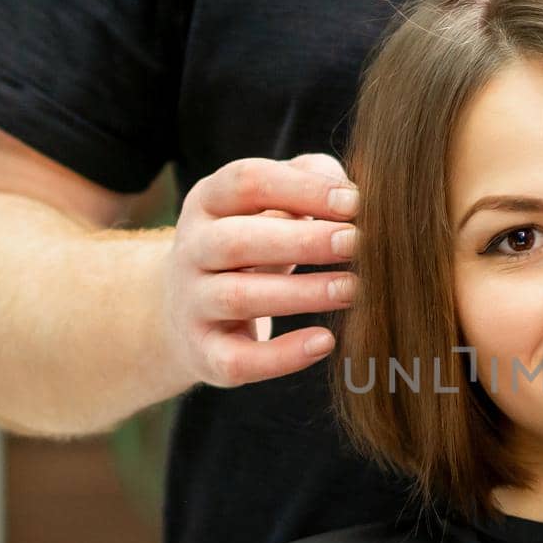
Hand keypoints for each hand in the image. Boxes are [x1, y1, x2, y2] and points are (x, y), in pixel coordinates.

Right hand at [162, 153, 359, 387]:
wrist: (185, 312)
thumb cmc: (251, 245)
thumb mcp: (270, 205)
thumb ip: (310, 182)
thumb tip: (352, 193)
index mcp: (208, 202)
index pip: (247, 182)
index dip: (301, 189)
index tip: (353, 202)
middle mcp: (191, 249)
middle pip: (238, 240)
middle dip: (302, 241)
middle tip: (357, 244)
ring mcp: (192, 303)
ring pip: (239, 297)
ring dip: (302, 293)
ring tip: (353, 289)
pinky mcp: (204, 354)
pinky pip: (238, 359)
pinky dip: (282, 356)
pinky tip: (326, 342)